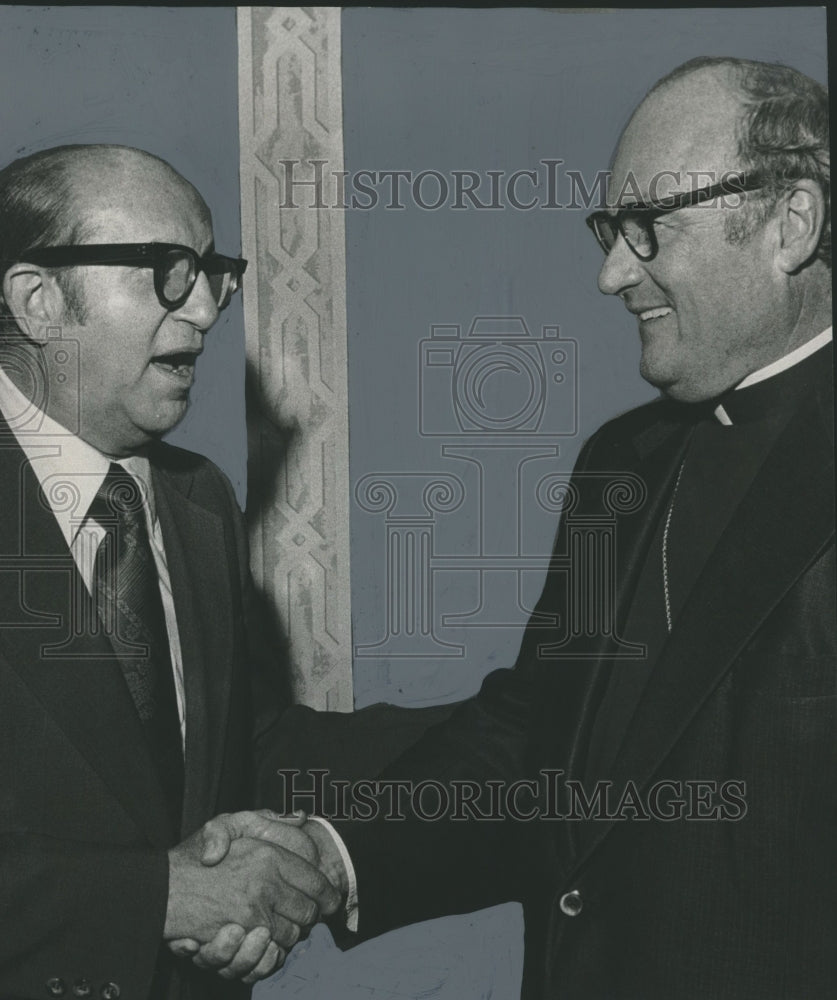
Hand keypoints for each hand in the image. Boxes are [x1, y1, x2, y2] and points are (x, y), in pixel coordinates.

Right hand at [166, 810, 341, 980]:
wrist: (162, 888)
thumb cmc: (192, 855)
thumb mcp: (226, 824)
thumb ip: (265, 820)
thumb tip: (301, 816)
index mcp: (268, 854)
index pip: (315, 880)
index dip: (327, 895)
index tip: (331, 902)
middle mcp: (265, 881)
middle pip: (308, 910)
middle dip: (309, 916)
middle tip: (305, 915)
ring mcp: (253, 910)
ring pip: (292, 933)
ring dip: (290, 934)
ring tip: (282, 926)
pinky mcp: (239, 933)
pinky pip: (272, 949)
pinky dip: (274, 949)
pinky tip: (268, 940)